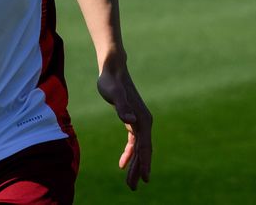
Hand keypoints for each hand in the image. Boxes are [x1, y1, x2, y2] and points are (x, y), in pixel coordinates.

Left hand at [97, 56, 152, 189]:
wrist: (112, 68)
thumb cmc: (112, 81)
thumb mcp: (114, 94)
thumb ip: (122, 107)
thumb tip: (130, 121)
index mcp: (143, 120)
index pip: (144, 147)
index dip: (144, 163)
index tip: (143, 179)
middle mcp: (144, 122)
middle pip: (143, 151)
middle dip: (139, 169)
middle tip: (133, 187)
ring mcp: (139, 122)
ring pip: (139, 148)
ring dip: (135, 164)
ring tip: (130, 181)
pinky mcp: (132, 120)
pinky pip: (134, 142)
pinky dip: (130, 153)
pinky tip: (123, 163)